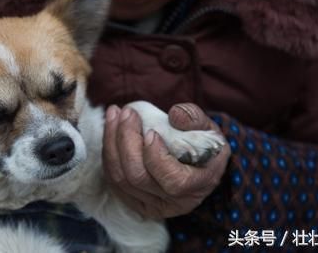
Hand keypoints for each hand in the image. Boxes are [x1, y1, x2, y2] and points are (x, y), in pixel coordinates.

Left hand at [103, 103, 230, 218]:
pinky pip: (112, 179)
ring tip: (115, 114)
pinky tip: (112, 130)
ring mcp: (151, 205)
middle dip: (126, 140)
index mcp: (197, 186)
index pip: (172, 181)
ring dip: (112, 142)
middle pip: (138, 176)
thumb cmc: (204, 145)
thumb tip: (174, 115)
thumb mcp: (209, 129)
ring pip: (120, 178)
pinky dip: (109, 152)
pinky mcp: (134, 201)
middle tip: (127, 112)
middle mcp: (173, 202)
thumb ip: (194, 118)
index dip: (156, 156)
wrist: (197, 163)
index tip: (151, 131)